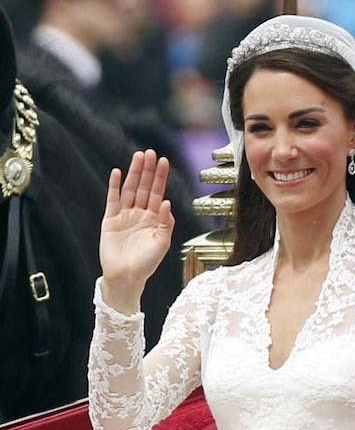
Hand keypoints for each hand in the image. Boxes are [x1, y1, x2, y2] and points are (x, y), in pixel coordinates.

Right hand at [99, 149, 174, 312]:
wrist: (126, 277)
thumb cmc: (146, 263)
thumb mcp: (162, 244)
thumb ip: (166, 224)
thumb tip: (167, 203)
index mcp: (154, 219)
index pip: (158, 193)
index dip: (160, 178)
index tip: (164, 162)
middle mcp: (140, 214)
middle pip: (144, 187)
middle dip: (148, 170)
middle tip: (150, 153)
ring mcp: (125, 216)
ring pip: (130, 189)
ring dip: (134, 173)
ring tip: (138, 157)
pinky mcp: (110, 220)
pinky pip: (113, 200)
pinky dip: (115, 186)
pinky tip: (118, 173)